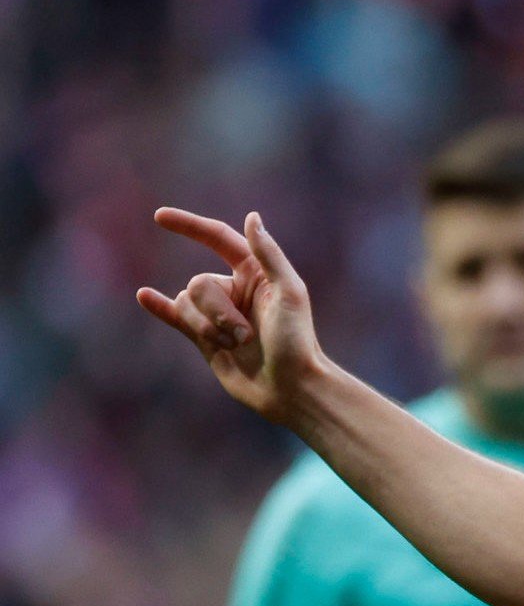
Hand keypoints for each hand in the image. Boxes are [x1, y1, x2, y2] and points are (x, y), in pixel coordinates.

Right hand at [137, 209, 324, 424]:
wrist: (290, 388)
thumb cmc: (297, 341)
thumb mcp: (289, 293)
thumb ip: (269, 255)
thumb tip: (251, 218)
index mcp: (256, 272)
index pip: (217, 239)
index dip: (189, 226)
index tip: (160, 217)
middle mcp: (235, 288)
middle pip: (199, 285)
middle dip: (218, 312)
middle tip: (246, 336)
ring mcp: (217, 313)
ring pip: (186, 305)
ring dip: (208, 328)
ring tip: (238, 346)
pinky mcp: (204, 338)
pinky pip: (174, 316)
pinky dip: (159, 307)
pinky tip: (144, 296)